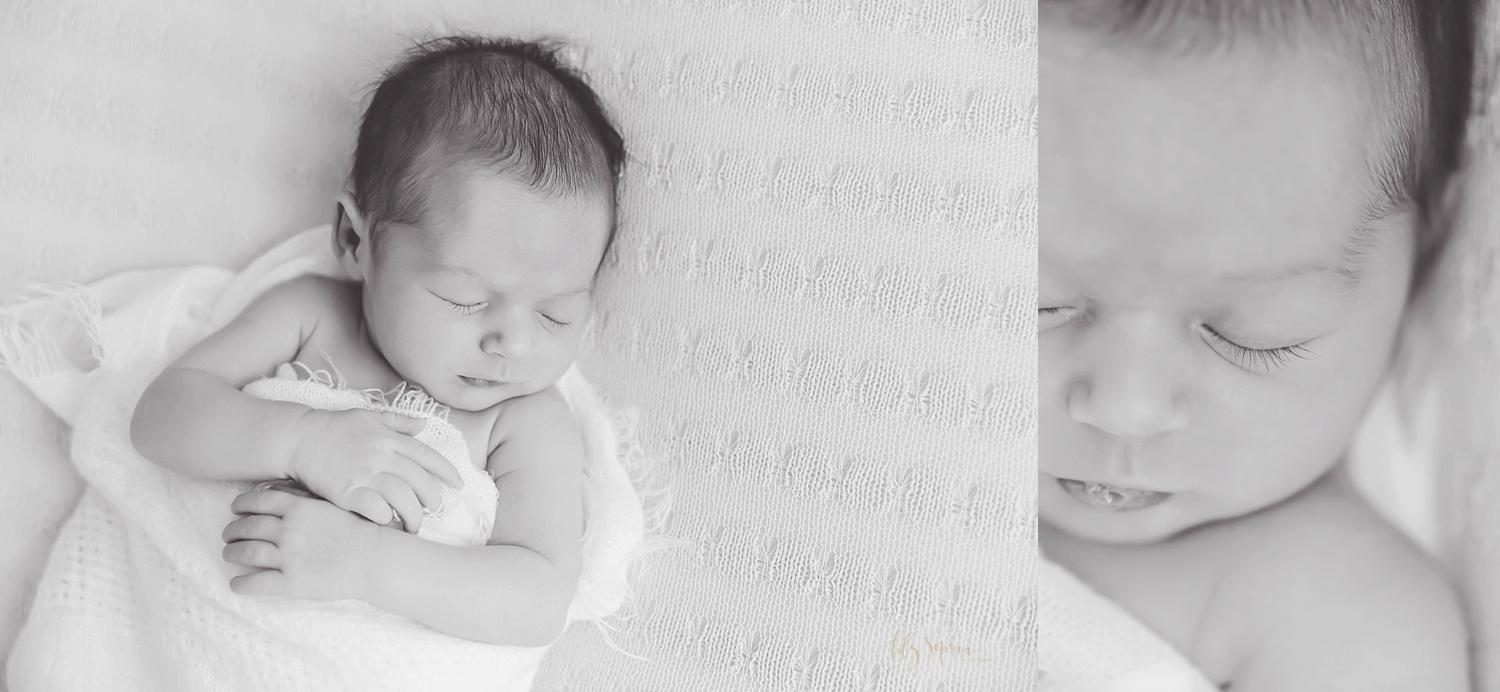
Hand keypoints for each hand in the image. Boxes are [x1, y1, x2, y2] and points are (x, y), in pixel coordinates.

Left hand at [223, 488, 378, 600]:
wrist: (375, 559)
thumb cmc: (357, 531)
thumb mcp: (331, 505)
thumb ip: (305, 501)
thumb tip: (281, 496)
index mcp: (299, 509)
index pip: (257, 501)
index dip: (241, 504)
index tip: (235, 509)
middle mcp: (289, 530)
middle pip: (247, 527)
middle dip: (232, 531)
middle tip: (229, 536)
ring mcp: (288, 557)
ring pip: (245, 553)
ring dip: (232, 554)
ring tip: (229, 555)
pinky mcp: (290, 583)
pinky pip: (254, 583)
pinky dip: (240, 584)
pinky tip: (237, 584)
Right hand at [286, 408, 462, 530]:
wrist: (298, 439)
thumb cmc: (333, 427)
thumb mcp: (368, 416)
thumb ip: (398, 422)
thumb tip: (423, 425)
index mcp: (390, 439)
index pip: (428, 456)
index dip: (447, 472)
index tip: (459, 485)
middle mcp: (382, 456)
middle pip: (420, 483)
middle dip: (433, 500)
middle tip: (433, 510)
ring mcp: (365, 475)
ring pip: (403, 500)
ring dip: (413, 517)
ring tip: (413, 526)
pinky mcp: (347, 492)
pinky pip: (377, 511)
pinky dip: (386, 520)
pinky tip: (387, 524)